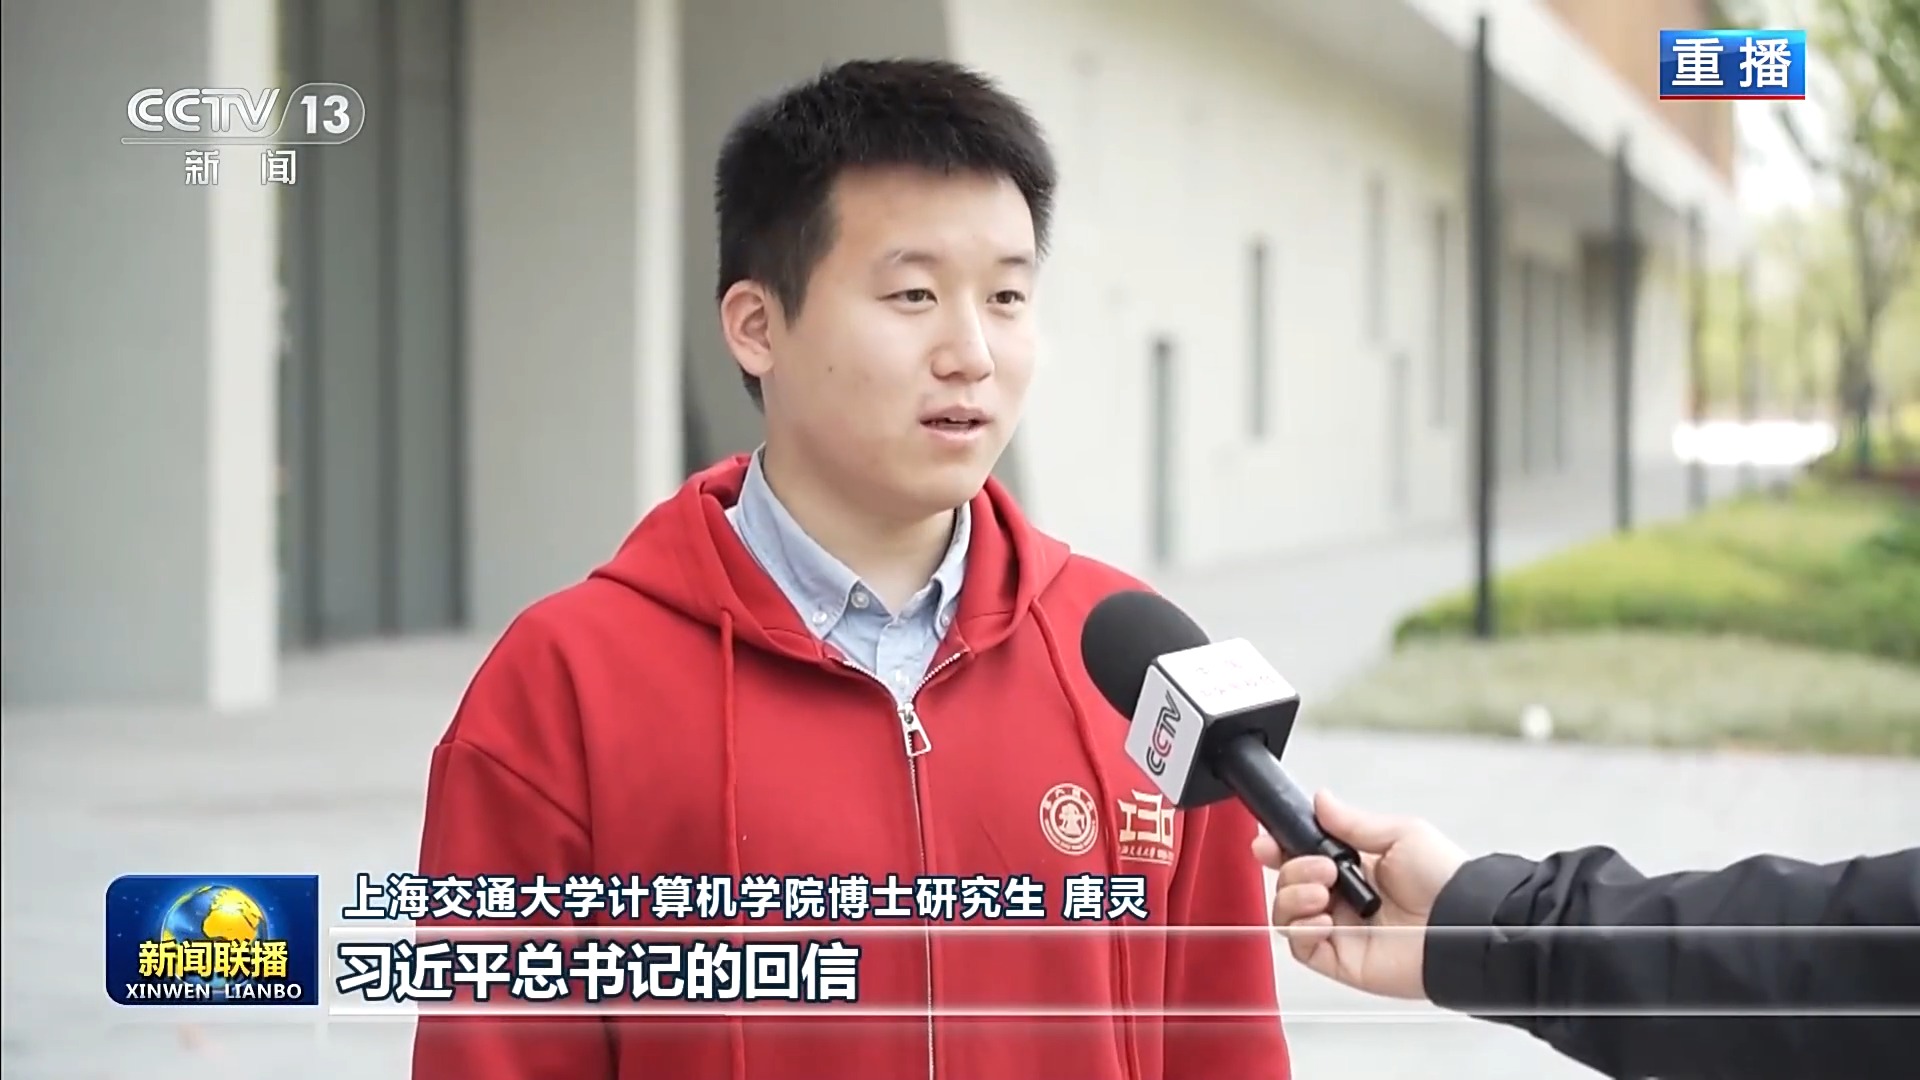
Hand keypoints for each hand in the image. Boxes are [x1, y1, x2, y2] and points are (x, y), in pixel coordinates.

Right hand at [1251, 789, 1467, 1000]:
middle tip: (1322, 867)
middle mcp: (1344, 899)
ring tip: (1323, 891)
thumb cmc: (1445, 880)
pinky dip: (1301, 929)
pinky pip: (1301, 947)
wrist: (1464, 923)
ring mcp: (1340, 930)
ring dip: (1293, 895)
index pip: (1302, 857)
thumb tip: (1321, 800)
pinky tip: (1323, 918)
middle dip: (1292, 868)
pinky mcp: (1341, 960)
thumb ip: (1353, 822)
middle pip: (1287, 883)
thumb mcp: (1399, 835)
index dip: (1279, 849)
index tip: (1267, 842)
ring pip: (1286, 914)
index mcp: (1356, 868)